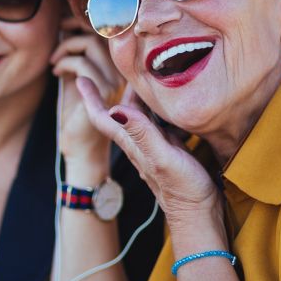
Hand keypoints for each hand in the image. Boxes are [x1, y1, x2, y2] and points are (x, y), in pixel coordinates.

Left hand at [51, 17, 124, 177]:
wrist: (82, 151)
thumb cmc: (78, 117)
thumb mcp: (77, 81)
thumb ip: (77, 57)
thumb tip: (66, 29)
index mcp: (120, 69)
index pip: (111, 33)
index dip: (88, 21)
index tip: (66, 23)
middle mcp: (124, 74)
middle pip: (103, 32)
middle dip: (76, 26)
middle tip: (59, 31)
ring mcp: (118, 83)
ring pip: (92, 44)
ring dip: (67, 47)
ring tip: (54, 61)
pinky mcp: (105, 94)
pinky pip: (82, 64)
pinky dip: (64, 62)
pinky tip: (56, 72)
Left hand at [76, 76, 222, 227]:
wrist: (199, 216)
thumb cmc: (183, 191)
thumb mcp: (163, 158)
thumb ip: (143, 134)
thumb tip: (115, 108)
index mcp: (134, 144)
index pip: (104, 118)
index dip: (91, 98)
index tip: (81, 79)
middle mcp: (140, 144)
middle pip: (122, 112)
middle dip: (117, 88)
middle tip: (118, 65)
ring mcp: (154, 148)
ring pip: (140, 116)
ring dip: (138, 97)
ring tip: (142, 77)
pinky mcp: (170, 151)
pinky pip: (158, 124)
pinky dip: (158, 109)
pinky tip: (168, 101)